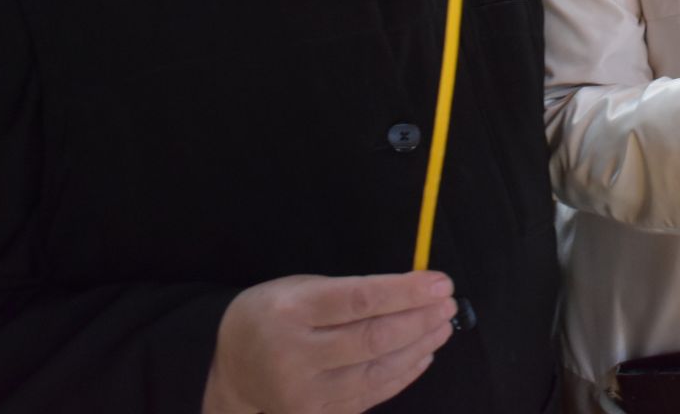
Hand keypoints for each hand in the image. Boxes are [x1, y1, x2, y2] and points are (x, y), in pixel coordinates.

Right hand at [202, 271, 457, 413]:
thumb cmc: (275, 313)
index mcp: (291, 311)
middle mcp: (295, 355)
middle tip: (448, 305)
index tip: (441, 283)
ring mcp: (303, 393)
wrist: (231, 365)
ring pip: (376, 372)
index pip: (359, 300)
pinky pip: (369, 396)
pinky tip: (422, 355)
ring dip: (418, 348)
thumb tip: (415, 293)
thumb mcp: (300, 287)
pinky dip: (401, 375)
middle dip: (419, 320)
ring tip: (442, 328)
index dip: (406, 292)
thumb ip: (351, 292)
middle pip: (373, 339)